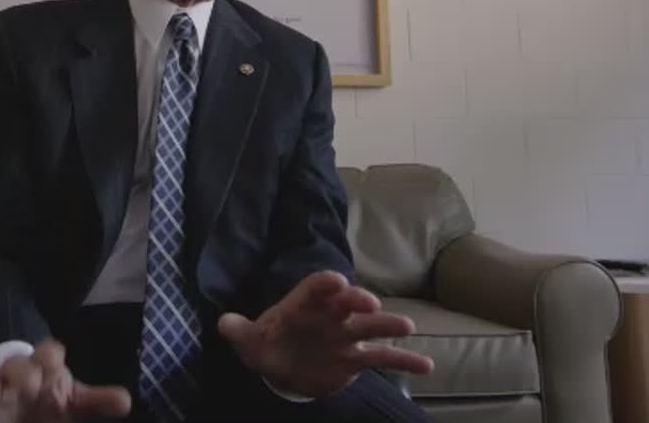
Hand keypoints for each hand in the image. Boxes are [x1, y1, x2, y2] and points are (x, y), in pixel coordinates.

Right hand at [0, 341, 131, 422]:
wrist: (7, 397)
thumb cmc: (42, 399)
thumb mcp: (68, 401)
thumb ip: (93, 402)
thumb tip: (126, 402)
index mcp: (42, 370)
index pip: (48, 356)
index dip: (50, 357)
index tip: (54, 363)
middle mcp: (12, 377)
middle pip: (16, 368)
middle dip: (20, 373)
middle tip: (26, 385)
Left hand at [217, 271, 433, 398]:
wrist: (283, 367)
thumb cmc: (267, 344)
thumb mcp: (249, 340)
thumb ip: (238, 330)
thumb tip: (222, 324)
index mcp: (303, 305)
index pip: (314, 289)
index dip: (324, 284)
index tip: (336, 281)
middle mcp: (330, 315)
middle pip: (347, 303)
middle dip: (357, 300)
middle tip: (369, 304)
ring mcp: (346, 336)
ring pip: (371, 327)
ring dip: (388, 325)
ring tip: (407, 327)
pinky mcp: (357, 359)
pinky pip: (383, 358)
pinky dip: (405, 360)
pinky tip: (427, 365)